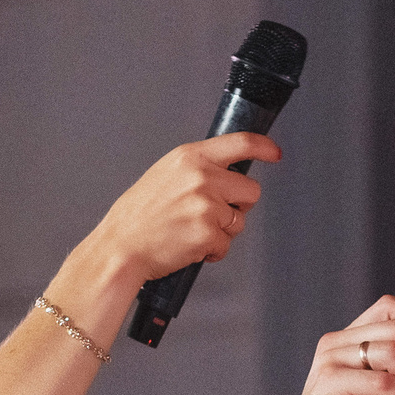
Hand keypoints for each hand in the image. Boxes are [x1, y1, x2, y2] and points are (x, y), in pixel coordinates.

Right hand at [86, 134, 272, 282]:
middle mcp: (201, 177)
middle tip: (214, 215)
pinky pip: (226, 244)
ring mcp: (206, 205)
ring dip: (223, 231)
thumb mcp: (165, 175)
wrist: (120, 248)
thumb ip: (197, 169)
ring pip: (239, 221)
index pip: (240, 143)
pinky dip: (212, 251)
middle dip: (239, 206)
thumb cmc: (138, 217)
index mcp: (190, 157)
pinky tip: (190, 247)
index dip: (264, 147)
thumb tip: (227, 174)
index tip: (274, 153)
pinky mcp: (208, 233)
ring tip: (192, 232)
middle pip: (251, 190)